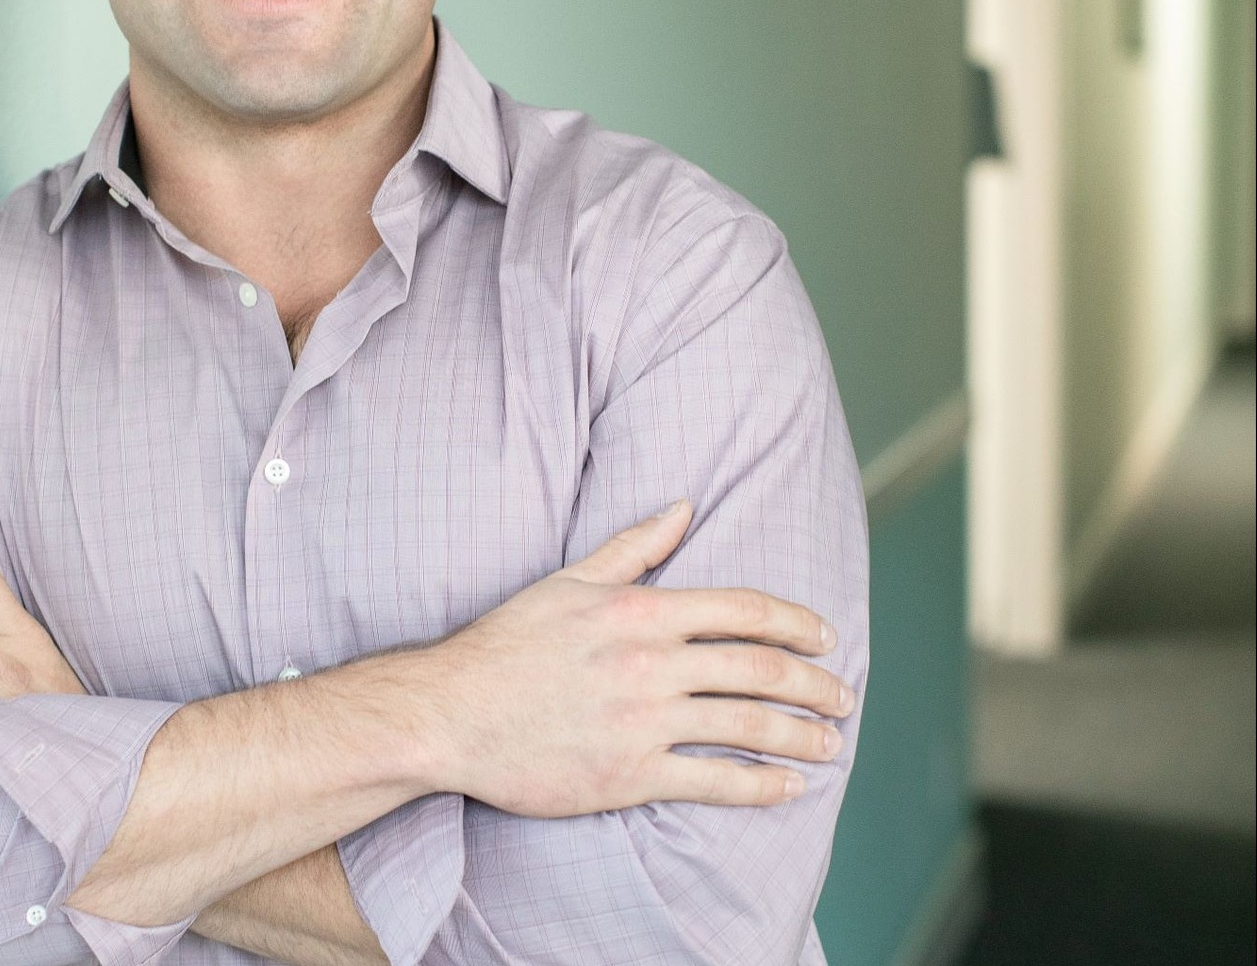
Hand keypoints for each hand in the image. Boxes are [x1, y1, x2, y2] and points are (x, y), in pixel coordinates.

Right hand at [426, 500, 853, 814]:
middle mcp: (651, 662)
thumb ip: (633, 547)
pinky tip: (788, 786)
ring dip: (800, 735)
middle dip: (813, 684)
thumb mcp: (569, 581)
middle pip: (759, 669)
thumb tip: (683, 507)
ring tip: (830, 742)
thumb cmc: (507, 644)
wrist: (452, 712)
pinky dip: (760, 785)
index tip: (825, 637)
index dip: (794, 622)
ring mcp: (643, 721)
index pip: (742, 610)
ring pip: (746, 727)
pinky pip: (712, 782)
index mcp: (641, 609)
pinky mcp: (629, 774)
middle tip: (842, 696)